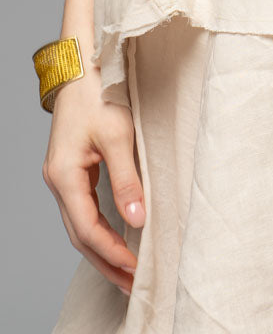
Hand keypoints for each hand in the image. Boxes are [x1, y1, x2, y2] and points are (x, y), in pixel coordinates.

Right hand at [41, 61, 144, 295]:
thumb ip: (127, 179)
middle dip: (106, 263)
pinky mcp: (71, 169)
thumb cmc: (100, 93)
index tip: (137, 269)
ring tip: (127, 272)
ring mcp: (62, 176)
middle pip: (80, 236)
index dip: (113, 253)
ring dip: (102, 250)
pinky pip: (83, 209)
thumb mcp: (117, 136)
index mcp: (64, 176)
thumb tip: (137, 220)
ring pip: (80, 225)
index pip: (88, 230)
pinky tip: (117, 238)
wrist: (83, 65)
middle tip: (133, 285)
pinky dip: (99, 229)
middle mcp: (57, 181)